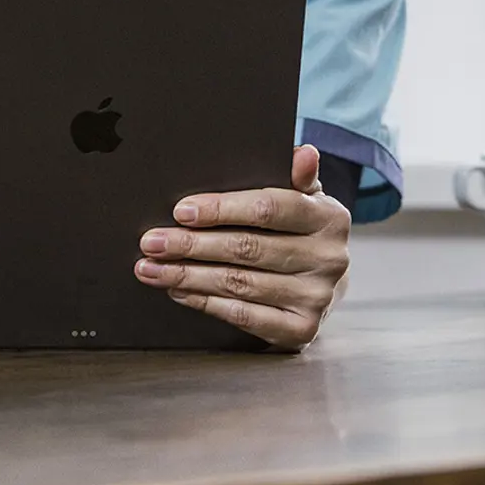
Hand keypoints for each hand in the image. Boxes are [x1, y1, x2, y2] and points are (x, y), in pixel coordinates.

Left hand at [135, 144, 351, 351]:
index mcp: (330, 218)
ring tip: (154, 268)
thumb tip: (303, 154)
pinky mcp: (301, 330)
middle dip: (192, 244)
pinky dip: (206, 302)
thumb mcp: (305, 200)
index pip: (270, 209)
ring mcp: (317, 297)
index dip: (222, 209)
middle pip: (248, 248)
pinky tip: (180, 291)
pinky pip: (243, 316)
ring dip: (189, 275)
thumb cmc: (302, 233)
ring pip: (239, 283)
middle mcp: (329, 258)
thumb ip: (297, 177)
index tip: (181, 211)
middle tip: (153, 242)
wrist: (324, 285)